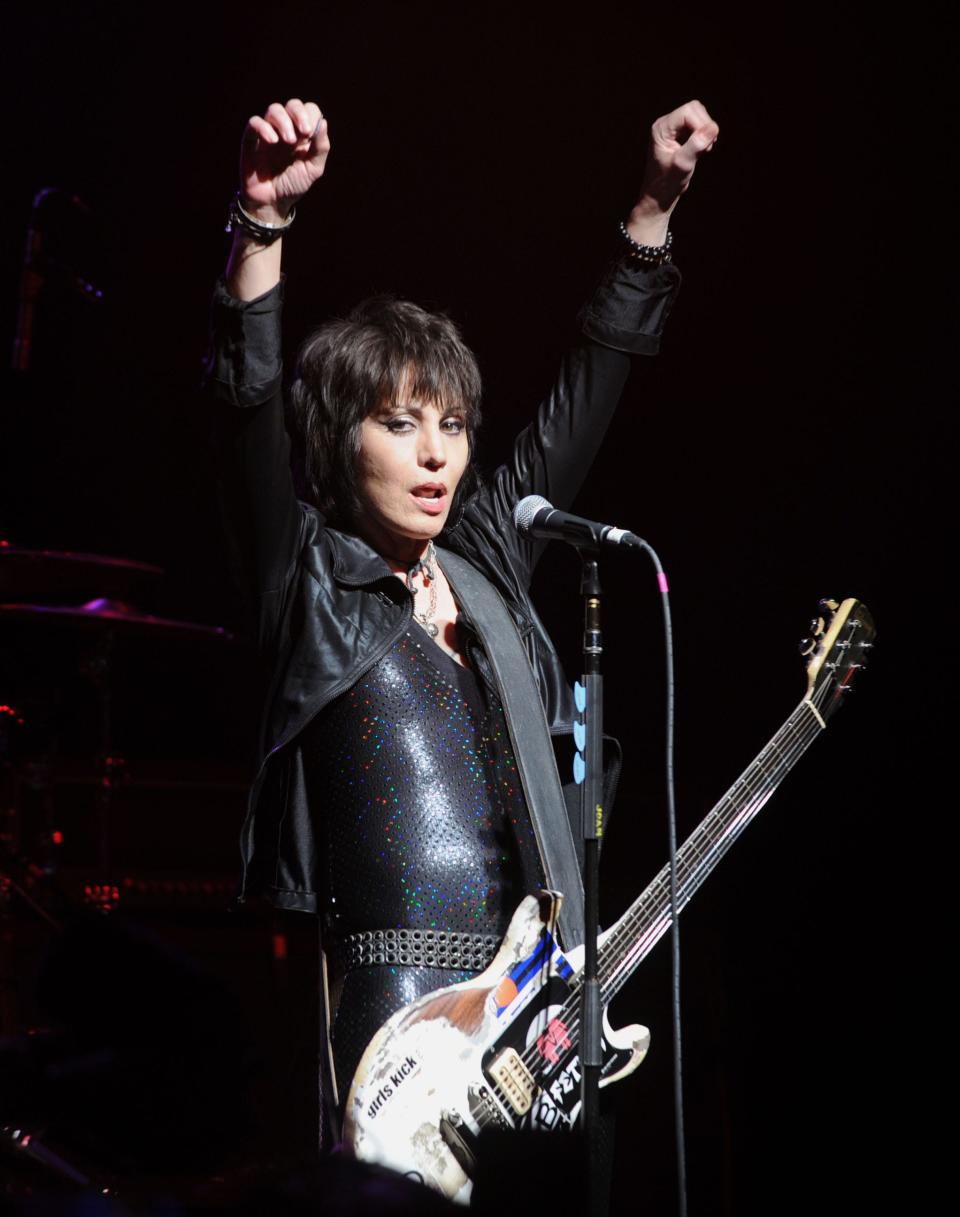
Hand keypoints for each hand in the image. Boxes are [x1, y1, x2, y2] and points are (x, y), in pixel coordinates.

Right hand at [240, 99, 329, 221]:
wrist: (273, 202)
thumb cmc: (294, 184)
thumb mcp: (313, 169)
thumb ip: (321, 148)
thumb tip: (323, 122)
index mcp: (303, 134)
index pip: (309, 110)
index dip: (311, 116)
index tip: (311, 133)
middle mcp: (286, 129)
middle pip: (292, 104)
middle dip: (299, 114)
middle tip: (304, 133)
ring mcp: (269, 132)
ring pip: (274, 109)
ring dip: (284, 121)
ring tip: (289, 141)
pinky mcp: (252, 139)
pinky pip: (254, 122)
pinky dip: (264, 127)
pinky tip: (273, 141)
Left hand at [628, 100, 718, 244]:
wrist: (659, 196)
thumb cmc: (666, 183)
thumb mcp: (682, 165)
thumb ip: (695, 145)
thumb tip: (712, 128)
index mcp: (661, 128)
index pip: (688, 111)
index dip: (701, 124)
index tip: (706, 144)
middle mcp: (666, 125)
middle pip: (694, 109)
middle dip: (705, 125)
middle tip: (706, 146)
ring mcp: (673, 129)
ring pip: (698, 116)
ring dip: (706, 130)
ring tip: (704, 149)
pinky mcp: (680, 136)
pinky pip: (698, 125)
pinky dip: (704, 134)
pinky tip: (702, 149)